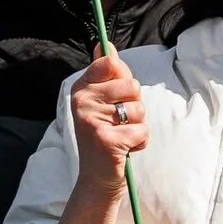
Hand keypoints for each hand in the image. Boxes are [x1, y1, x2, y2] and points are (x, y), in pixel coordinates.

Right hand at [47, 45, 146, 223]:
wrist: (97, 179)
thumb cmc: (105, 136)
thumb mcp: (102, 103)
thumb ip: (105, 74)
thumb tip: (106, 44)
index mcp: (81, 88)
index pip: (112, 63)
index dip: (124, 79)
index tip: (116, 97)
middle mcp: (81, 101)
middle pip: (132, 85)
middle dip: (134, 106)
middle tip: (118, 123)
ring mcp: (91, 120)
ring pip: (139, 109)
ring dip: (138, 126)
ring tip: (121, 137)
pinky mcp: (105, 140)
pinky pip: (141, 131)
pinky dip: (139, 143)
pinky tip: (124, 150)